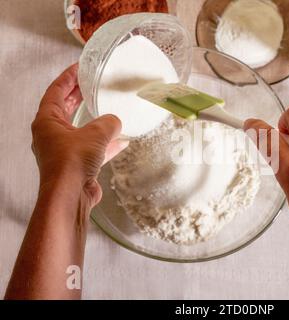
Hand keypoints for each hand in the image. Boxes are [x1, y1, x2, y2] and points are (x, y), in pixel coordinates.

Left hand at [31, 64, 128, 207]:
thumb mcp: (96, 134)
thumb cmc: (72, 163)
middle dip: (78, 96)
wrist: (70, 195)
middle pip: (64, 109)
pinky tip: (122, 140)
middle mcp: (52, 135)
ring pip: (78, 129)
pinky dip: (105, 144)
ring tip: (106, 108)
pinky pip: (91, 148)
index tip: (79, 67)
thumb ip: (108, 122)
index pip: (55, 91)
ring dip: (92, 119)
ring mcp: (63, 151)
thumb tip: (116, 121)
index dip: (68, 77)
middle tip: (90, 84)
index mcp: (47, 121)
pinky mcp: (76, 165)